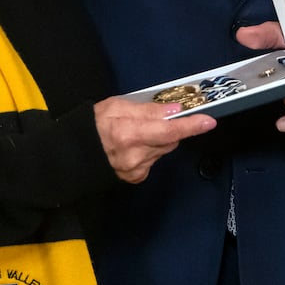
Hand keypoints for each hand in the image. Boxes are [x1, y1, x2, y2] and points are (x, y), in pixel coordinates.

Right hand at [93, 97, 216, 183]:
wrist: (75, 152)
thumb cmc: (95, 123)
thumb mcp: (117, 106)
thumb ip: (147, 109)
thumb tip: (174, 111)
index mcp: (129, 134)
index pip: (168, 131)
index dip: (190, 126)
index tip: (209, 121)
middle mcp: (135, 156)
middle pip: (169, 140)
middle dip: (168, 128)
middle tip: (152, 119)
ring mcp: (135, 170)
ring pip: (162, 150)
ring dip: (157, 140)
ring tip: (136, 133)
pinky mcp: (135, 178)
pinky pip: (153, 160)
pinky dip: (149, 151)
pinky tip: (133, 148)